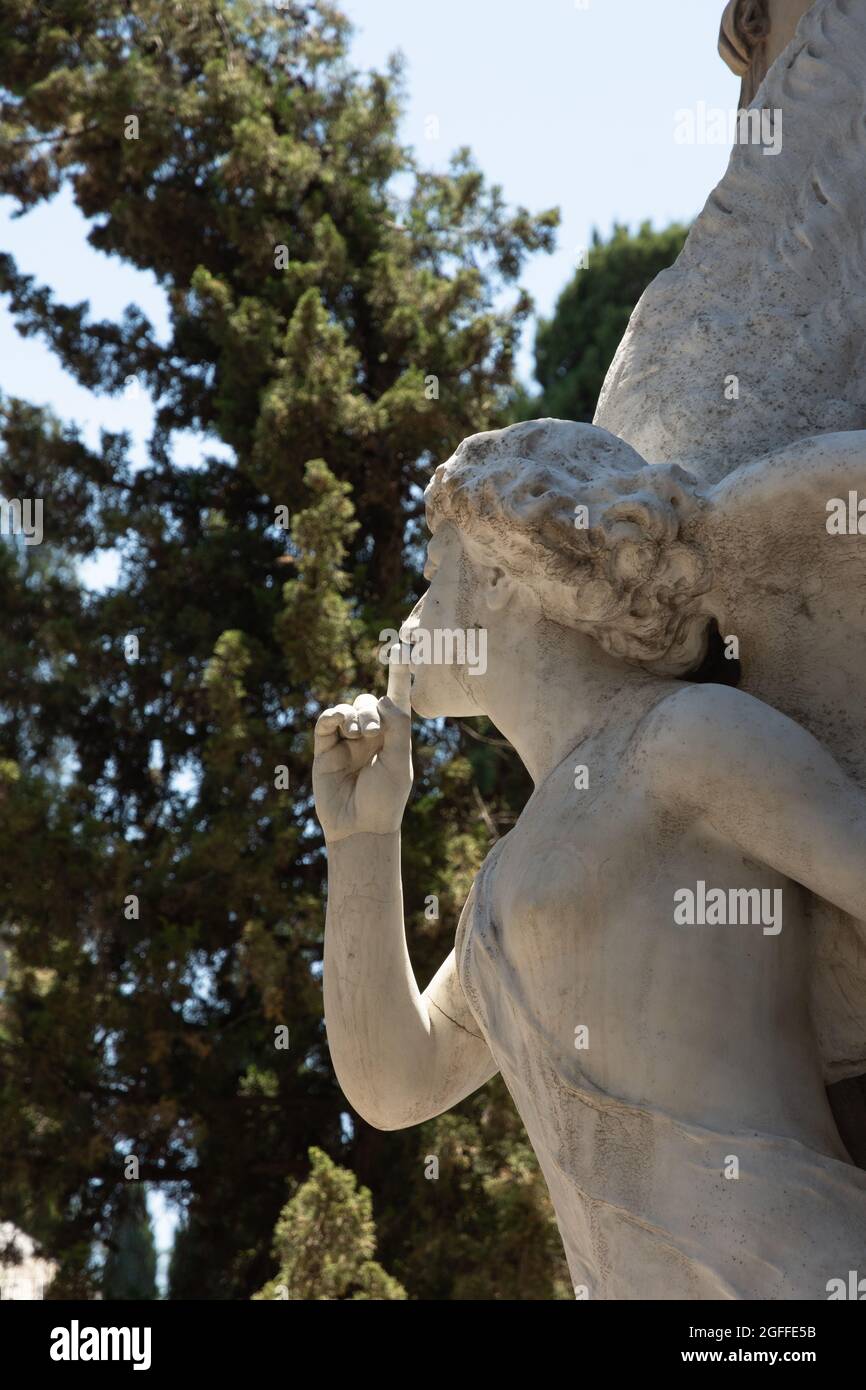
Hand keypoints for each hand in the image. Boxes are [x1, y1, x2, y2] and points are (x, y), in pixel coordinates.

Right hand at [313, 646, 412, 843]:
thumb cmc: (385, 799)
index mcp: (393, 737)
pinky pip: (327, 721)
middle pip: (369, 701)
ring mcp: (347, 741)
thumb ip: (397, 729)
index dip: (399, 673)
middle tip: (372, 733)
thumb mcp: (399, 763)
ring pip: (349, 708)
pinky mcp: (326, 749)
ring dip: (355, 715)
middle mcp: (371, 735)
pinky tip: (341, 725)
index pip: (398, 700)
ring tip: (358, 735)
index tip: (404, 645)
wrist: (359, 828)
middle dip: (371, 711)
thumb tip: (385, 699)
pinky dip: (334, 716)